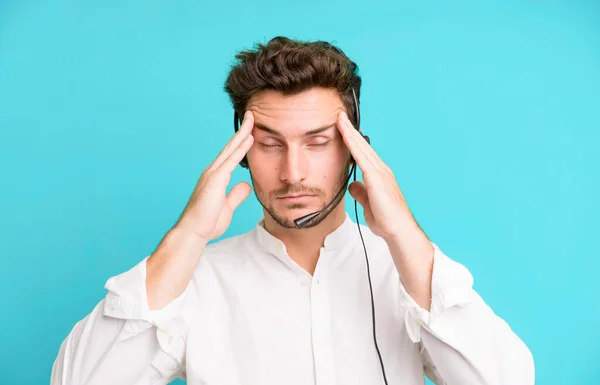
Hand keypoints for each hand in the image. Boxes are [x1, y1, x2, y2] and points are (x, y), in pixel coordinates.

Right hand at [175, 111, 254, 242]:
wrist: (193, 232)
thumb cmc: (207, 222)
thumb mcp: (227, 206)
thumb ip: (236, 194)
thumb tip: (245, 184)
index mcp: (216, 177)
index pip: (231, 155)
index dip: (241, 141)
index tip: (251, 130)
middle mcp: (213, 171)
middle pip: (231, 146)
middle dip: (242, 130)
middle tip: (252, 115)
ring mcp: (213, 174)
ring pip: (231, 149)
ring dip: (242, 134)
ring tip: (252, 119)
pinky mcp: (215, 180)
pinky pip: (231, 160)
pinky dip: (240, 149)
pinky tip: (249, 139)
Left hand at [336, 111, 420, 242]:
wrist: (398, 231)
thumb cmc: (386, 220)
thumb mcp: (368, 203)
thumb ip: (361, 192)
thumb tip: (352, 184)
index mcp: (378, 175)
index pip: (362, 153)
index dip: (352, 140)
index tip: (342, 128)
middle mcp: (381, 170)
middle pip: (362, 145)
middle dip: (350, 130)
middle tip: (339, 115)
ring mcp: (380, 173)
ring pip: (362, 148)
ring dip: (350, 133)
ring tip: (340, 120)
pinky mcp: (377, 178)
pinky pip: (362, 158)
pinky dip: (353, 145)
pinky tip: (346, 136)